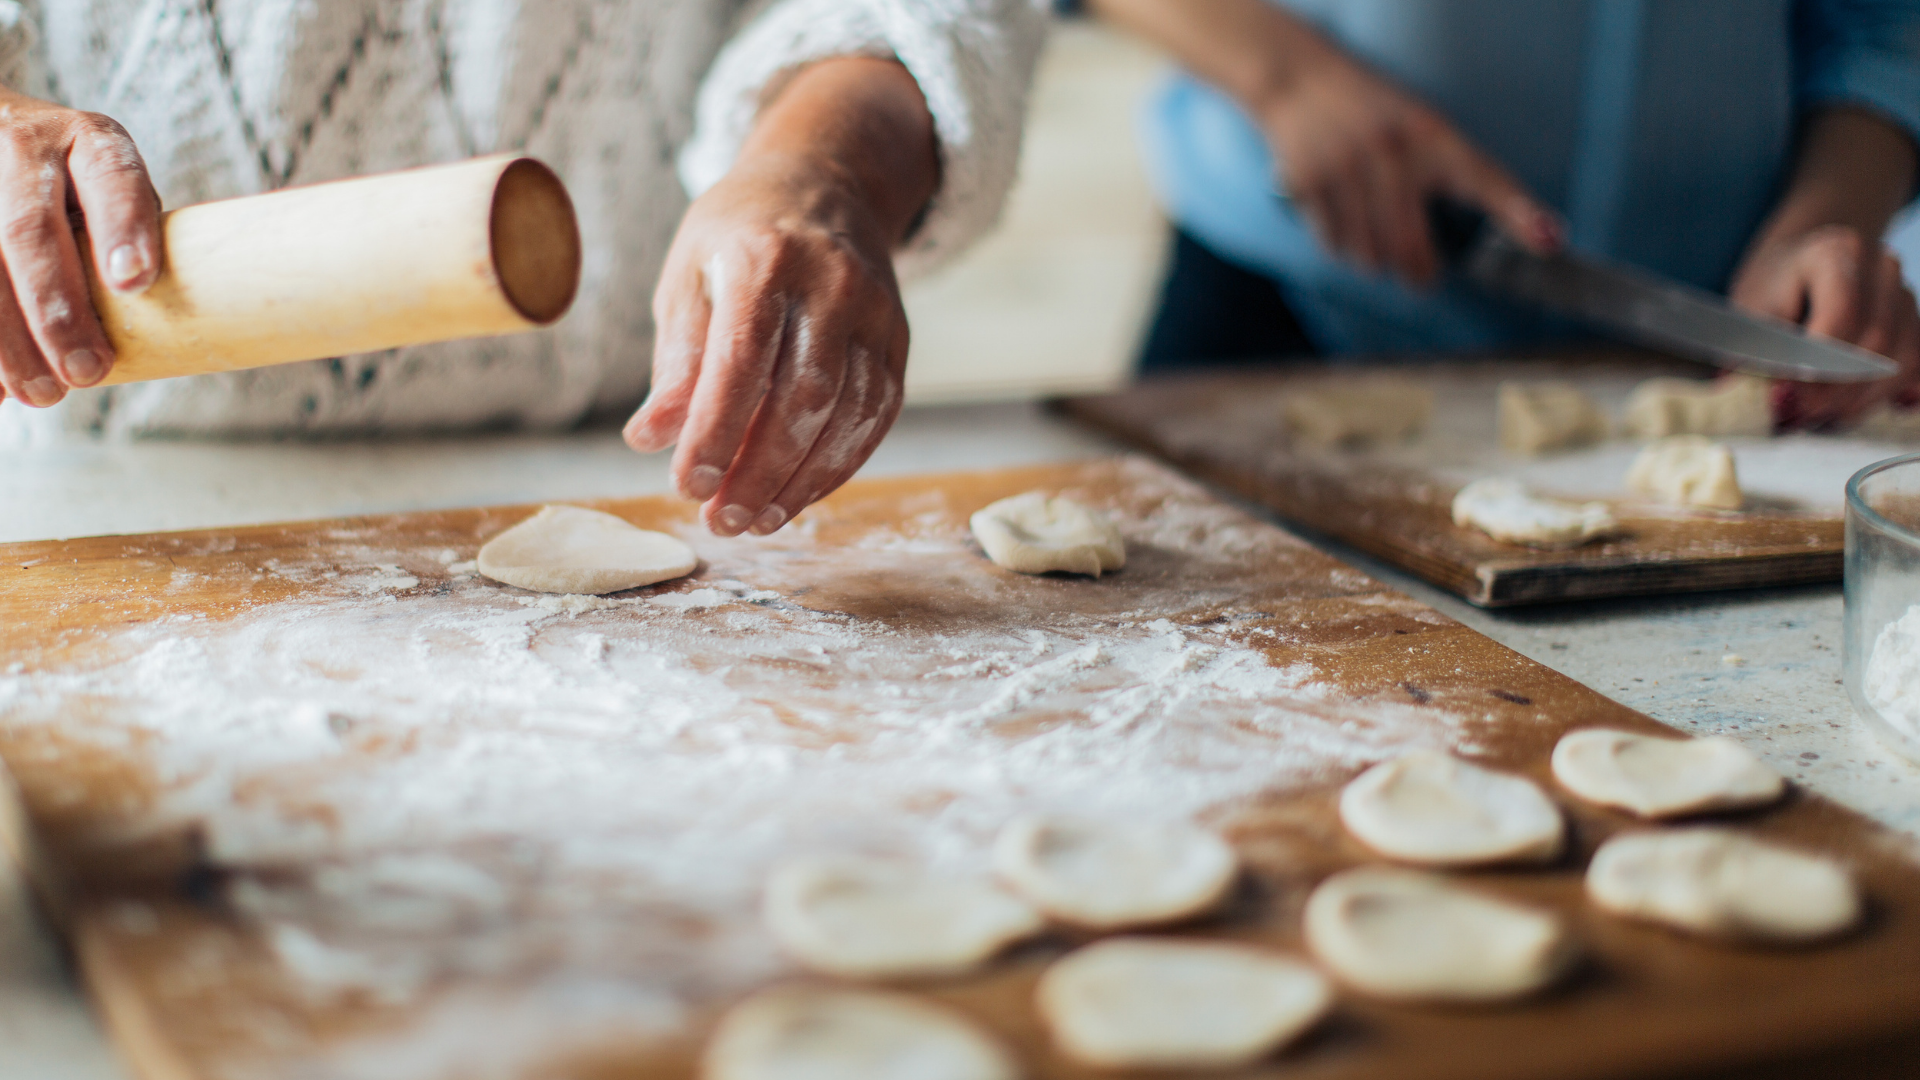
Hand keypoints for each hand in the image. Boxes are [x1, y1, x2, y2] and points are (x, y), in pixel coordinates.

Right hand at [0, 89, 161, 406]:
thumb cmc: (75, 189)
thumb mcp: (108, 193)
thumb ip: (125, 242)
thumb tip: (166, 335)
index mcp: (87, 141)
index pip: (110, 176)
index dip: (122, 226)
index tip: (134, 282)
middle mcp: (23, 145)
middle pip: (29, 230)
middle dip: (56, 309)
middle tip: (86, 372)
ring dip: (6, 336)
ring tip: (39, 392)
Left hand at [623, 58, 934, 536]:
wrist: (825, 184)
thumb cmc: (739, 238)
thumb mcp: (689, 278)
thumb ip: (676, 360)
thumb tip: (650, 438)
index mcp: (766, 257)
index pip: (744, 357)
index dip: (717, 428)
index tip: (688, 484)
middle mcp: (833, 283)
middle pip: (804, 395)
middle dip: (759, 470)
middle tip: (718, 520)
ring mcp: (876, 313)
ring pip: (847, 415)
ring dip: (799, 481)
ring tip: (752, 520)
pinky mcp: (898, 342)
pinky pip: (875, 418)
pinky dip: (835, 467)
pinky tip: (795, 497)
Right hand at [1255, 48, 1560, 283]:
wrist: (1302, 83)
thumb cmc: (1374, 114)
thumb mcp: (1423, 127)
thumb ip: (1458, 175)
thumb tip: (1517, 233)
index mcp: (1431, 134)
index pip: (1484, 178)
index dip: (1518, 212)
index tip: (1548, 239)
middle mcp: (1391, 150)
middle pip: (1411, 245)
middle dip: (1419, 270)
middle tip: (1422, 276)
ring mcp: (1346, 167)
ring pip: (1370, 254)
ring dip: (1376, 260)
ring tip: (1374, 237)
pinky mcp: (1308, 183)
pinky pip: (1334, 245)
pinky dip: (1341, 246)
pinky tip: (1344, 222)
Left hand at [1729, 225, 1919, 428]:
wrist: (1801, 261)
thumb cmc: (1773, 285)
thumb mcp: (1750, 310)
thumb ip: (1755, 352)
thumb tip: (1756, 398)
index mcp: (1837, 253)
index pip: (1842, 314)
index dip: (1820, 364)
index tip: (1790, 398)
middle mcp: (1882, 268)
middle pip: (1876, 341)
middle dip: (1837, 390)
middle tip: (1799, 416)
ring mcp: (1904, 293)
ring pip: (1901, 359)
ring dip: (1858, 399)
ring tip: (1816, 416)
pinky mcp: (1913, 321)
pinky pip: (1911, 367)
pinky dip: (1880, 395)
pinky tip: (1846, 409)